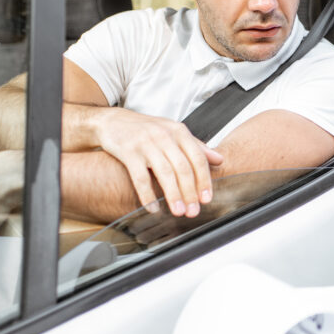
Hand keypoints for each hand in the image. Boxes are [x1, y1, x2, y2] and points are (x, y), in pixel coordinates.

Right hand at [92, 108, 223, 216]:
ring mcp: (146, 143)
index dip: (204, 180)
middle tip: (193, 211)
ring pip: (164, 173)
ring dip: (173, 195)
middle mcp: (164, 136)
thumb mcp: (173, 132)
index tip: (207, 199)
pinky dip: (147, 195)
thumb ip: (196, 146)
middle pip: (183, 168)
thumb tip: (220, 160)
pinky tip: (153, 208)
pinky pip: (140, 178)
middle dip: (190, 192)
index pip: (198, 158)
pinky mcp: (128, 152)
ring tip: (178, 211)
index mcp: (179, 131)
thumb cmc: (146, 129)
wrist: (114, 121)